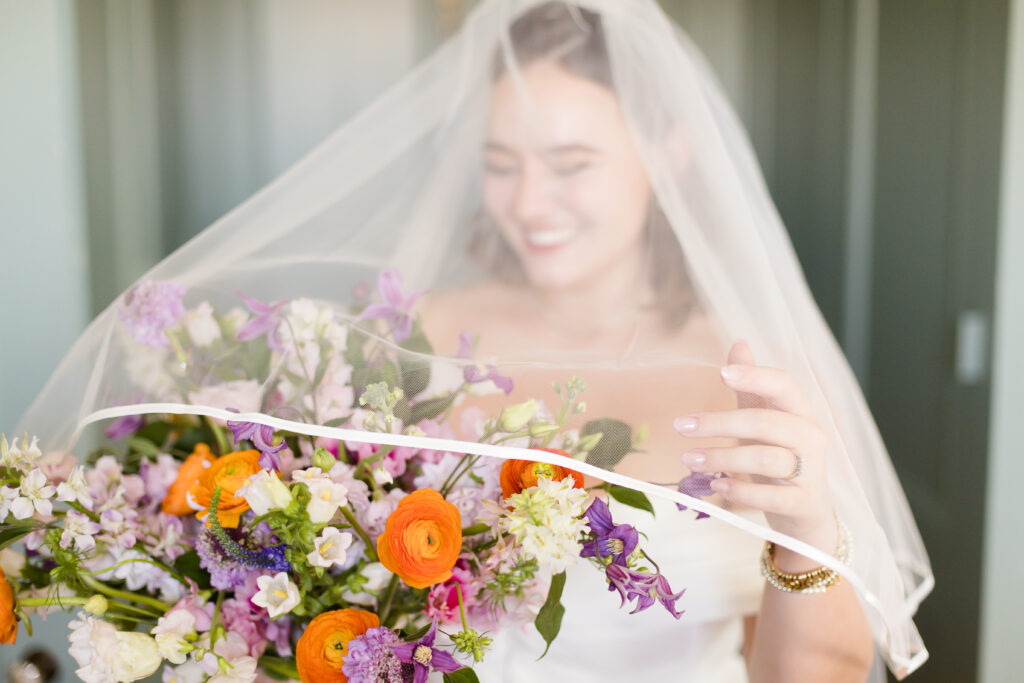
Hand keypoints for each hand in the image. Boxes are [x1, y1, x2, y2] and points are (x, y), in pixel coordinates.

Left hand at [674, 341, 836, 564]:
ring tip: (690, 460)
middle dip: (719, 423)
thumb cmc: (780, 460)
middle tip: (680, 426)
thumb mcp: (765, 422)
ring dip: (723, 459)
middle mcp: (810, 438)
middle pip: (766, 422)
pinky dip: (742, 491)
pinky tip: (718, 486)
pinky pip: (772, 497)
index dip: (754, 376)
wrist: (807, 515)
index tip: (720, 373)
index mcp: (800, 412)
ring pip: (766, 459)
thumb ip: (751, 389)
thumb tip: (738, 344)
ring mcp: (811, 472)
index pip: (784, 385)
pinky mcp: (804, 504)